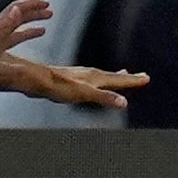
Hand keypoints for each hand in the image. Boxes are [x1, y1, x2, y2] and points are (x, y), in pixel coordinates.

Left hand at [0, 0, 52, 90]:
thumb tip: (18, 9)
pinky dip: (24, 37)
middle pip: (19, 16)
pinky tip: (29, 41)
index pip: (17, 9)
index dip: (32, 5)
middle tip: (50, 10)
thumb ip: (4, 26)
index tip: (46, 4)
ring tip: (46, 22)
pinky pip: (14, 41)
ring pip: (18, 27)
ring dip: (32, 22)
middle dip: (34, 11)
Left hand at [4, 57, 149, 109]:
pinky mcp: (66, 80)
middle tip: (141, 76)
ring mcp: (76, 77)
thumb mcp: (83, 93)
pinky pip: (87, 79)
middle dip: (126, 78)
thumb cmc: (55, 87)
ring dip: (112, 78)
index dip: (131, 81)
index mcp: (93, 78)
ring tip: (121, 76)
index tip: (146, 78)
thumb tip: (124, 102)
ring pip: (99, 76)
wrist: (31, 79)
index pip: (117, 80)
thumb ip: (103, 97)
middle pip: (110, 77)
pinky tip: (91, 82)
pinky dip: (97, 80)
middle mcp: (86, 75)